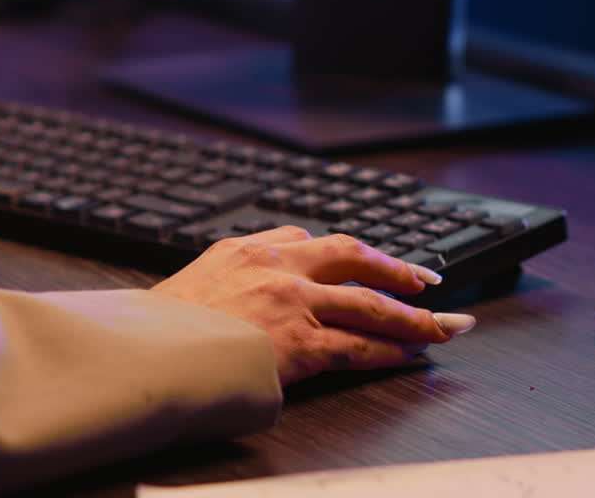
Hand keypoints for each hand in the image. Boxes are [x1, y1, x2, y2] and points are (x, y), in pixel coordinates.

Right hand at [152, 226, 475, 385]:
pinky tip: (411, 354)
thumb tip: (229, 299)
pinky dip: (391, 350)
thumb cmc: (158, 330)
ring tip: (443, 324)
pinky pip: (360, 346)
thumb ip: (220, 282)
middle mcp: (277, 268)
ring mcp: (294, 304)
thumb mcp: (185, 285)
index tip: (358, 259)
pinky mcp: (303, 344)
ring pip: (370, 304)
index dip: (340, 253)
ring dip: (413, 315)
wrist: (150, 353)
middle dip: (394, 267)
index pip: (303, 240)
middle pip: (352, 257)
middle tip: (424, 278)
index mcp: (245, 251)